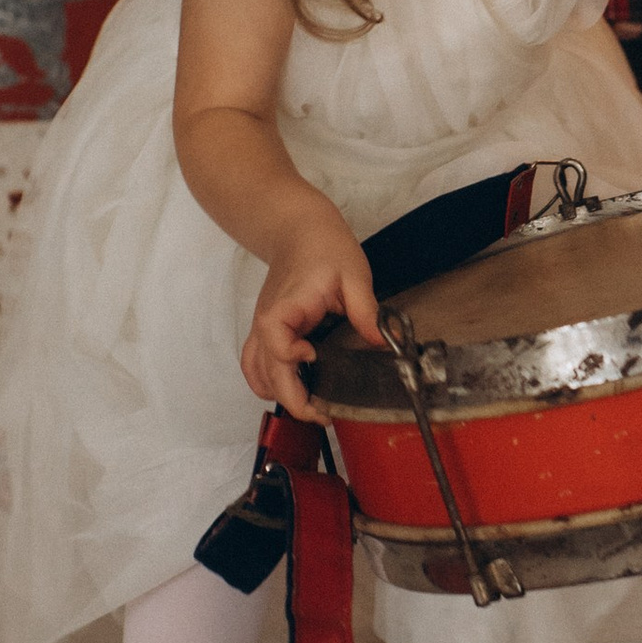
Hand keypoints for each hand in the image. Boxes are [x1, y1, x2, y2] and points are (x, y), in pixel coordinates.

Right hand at [240, 206, 380, 421]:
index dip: (300, 367)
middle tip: (326, 415)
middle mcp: (265, 324)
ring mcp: (262, 329)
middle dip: (296, 401)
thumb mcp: (353, 275)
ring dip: (280, 395)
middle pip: (268, 376)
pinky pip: (256, 365)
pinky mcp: (266, 331)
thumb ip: (367, 312)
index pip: (280, 353)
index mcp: (283, 311)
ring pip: (257, 375)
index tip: (321, 361)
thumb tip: (385, 343)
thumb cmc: (322, 246)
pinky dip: (270, 382)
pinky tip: (296, 388)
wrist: (298, 227)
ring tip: (313, 406)